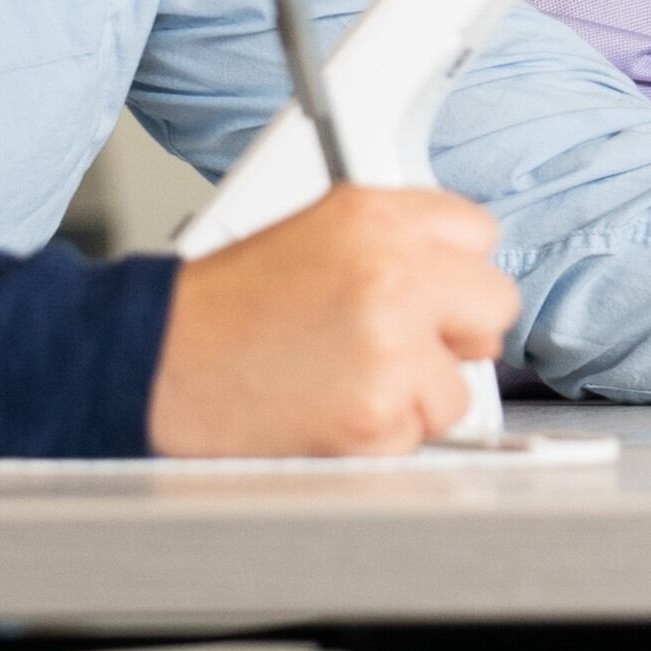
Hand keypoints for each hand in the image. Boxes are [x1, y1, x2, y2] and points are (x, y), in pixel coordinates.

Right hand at [146, 185, 516, 456]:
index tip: (430, 288)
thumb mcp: (309, 235)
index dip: (451, 269)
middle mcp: (392, 271)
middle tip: (400, 344)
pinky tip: (330, 410)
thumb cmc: (218, 312)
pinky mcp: (379, 412)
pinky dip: (384, 435)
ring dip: (415, 393)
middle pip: (494, 303)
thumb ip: (392, 243)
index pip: (477, 233)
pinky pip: (423, 433)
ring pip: (460, 383)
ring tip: (343, 378)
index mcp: (373, 215)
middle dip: (454, 331)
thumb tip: (457, 280)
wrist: (156, 368)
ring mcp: (392, 344)